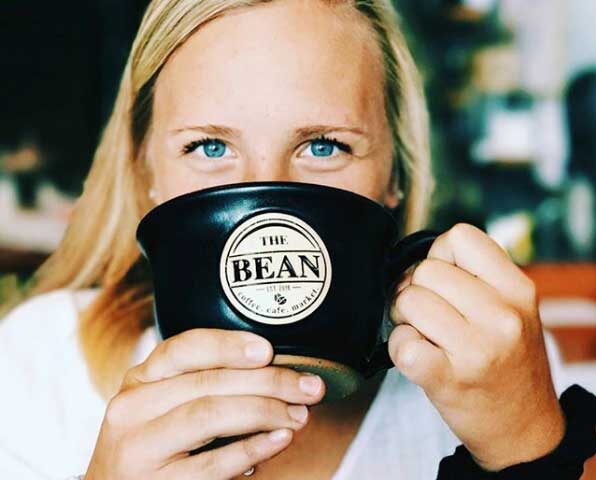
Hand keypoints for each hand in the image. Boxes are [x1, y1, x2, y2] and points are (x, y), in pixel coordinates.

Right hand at [84, 329, 324, 478]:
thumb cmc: (155, 445)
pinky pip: (213, 463)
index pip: (183, 349)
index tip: (268, 350)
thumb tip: (272, 370)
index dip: (228, 345)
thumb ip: (203, 384)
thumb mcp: (164, 405)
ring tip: (299, 414)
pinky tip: (279, 439)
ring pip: (210, 415)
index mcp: (139, 380)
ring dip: (265, 411)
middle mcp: (132, 408)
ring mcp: (139, 450)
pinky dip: (253, 448)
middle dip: (268, 382)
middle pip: (208, 383)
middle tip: (309, 386)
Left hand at [388, 223, 564, 470]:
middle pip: (425, 269)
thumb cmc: (508, 360)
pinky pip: (401, 343)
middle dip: (415, 288)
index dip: (439, 255)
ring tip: (423, 333)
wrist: (525, 429)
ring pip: (408, 300)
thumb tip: (419, 257)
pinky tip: (418, 355)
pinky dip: (400, 347)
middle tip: (426, 313)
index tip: (443, 280)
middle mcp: (501, 316)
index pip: (459, 237)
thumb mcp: (514, 309)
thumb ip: (477, 276)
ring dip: (404, 317)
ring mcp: (476, 349)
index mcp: (518, 289)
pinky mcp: (448, 379)